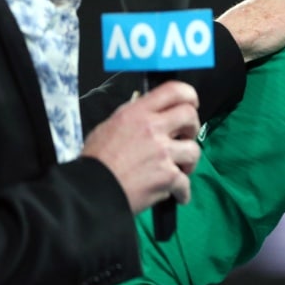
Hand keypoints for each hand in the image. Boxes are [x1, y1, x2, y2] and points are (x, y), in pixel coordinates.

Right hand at [80, 81, 200, 213]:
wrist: (91, 189)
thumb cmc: (96, 159)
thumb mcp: (110, 126)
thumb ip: (134, 117)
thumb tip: (152, 115)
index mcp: (138, 112)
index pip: (173, 90)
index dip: (189, 95)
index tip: (192, 104)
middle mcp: (153, 128)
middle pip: (190, 116)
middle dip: (192, 127)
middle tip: (184, 138)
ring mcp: (162, 152)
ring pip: (194, 150)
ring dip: (188, 162)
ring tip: (179, 170)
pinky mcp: (167, 177)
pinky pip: (186, 182)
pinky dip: (182, 191)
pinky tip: (176, 194)